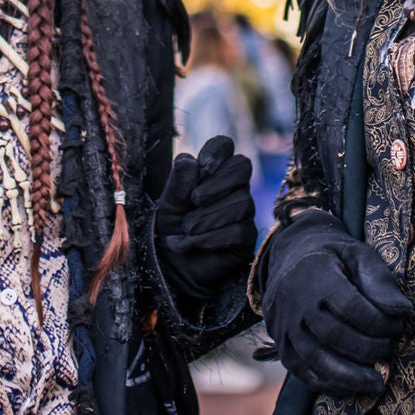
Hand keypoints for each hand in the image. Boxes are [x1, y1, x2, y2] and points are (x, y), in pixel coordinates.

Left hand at [155, 136, 256, 301]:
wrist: (173, 267)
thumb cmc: (171, 229)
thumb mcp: (168, 204)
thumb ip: (178, 182)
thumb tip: (191, 161)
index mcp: (212, 172)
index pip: (225, 146)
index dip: (217, 151)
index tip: (203, 166)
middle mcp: (233, 187)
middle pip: (242, 166)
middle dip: (217, 183)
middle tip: (194, 200)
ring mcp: (243, 211)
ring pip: (240, 202)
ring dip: (206, 218)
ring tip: (186, 230)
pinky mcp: (246, 237)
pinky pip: (237, 230)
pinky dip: (209, 238)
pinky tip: (192, 244)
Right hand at [260, 211, 411, 397]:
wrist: (291, 256)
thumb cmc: (332, 256)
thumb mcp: (358, 255)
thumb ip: (379, 280)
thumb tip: (403, 311)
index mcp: (317, 277)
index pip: (351, 307)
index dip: (379, 323)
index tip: (398, 326)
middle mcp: (296, 304)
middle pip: (334, 336)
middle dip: (369, 349)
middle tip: (390, 350)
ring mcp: (285, 327)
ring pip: (316, 360)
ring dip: (350, 376)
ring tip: (377, 383)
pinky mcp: (281, 345)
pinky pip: (303, 372)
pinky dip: (328, 385)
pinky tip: (351, 387)